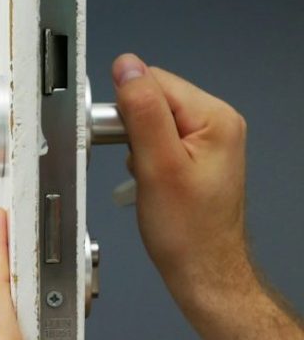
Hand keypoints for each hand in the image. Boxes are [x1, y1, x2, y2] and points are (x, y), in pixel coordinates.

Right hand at [113, 54, 256, 314]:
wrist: (202, 271)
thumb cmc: (187, 232)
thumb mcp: (157, 166)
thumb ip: (142, 112)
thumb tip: (127, 68)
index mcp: (215, 117)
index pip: (156, 82)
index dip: (128, 109)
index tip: (121, 143)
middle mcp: (218, 124)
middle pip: (157, 99)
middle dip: (134, 131)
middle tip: (138, 168)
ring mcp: (210, 142)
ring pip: (156, 122)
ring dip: (139, 147)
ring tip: (147, 180)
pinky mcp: (199, 160)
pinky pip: (162, 142)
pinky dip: (147, 160)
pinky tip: (152, 183)